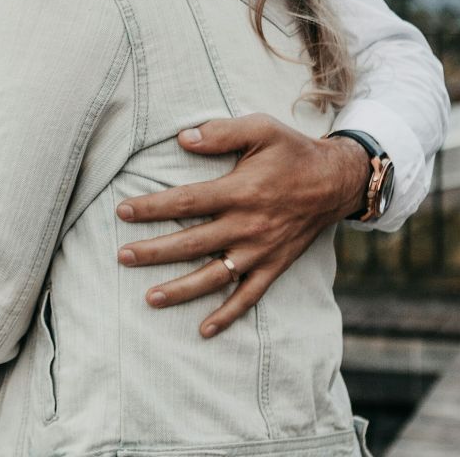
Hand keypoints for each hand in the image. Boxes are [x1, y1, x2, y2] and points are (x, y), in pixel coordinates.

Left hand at [114, 113, 368, 337]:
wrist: (337, 181)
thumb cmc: (293, 151)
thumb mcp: (261, 129)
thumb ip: (221, 133)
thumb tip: (182, 138)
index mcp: (241, 191)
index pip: (187, 201)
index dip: (152, 207)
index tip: (122, 211)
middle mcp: (248, 225)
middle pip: (193, 243)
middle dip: (154, 251)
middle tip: (122, 256)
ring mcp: (261, 250)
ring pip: (215, 276)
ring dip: (182, 289)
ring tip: (150, 298)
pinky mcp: (274, 266)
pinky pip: (249, 296)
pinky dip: (228, 314)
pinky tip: (204, 329)